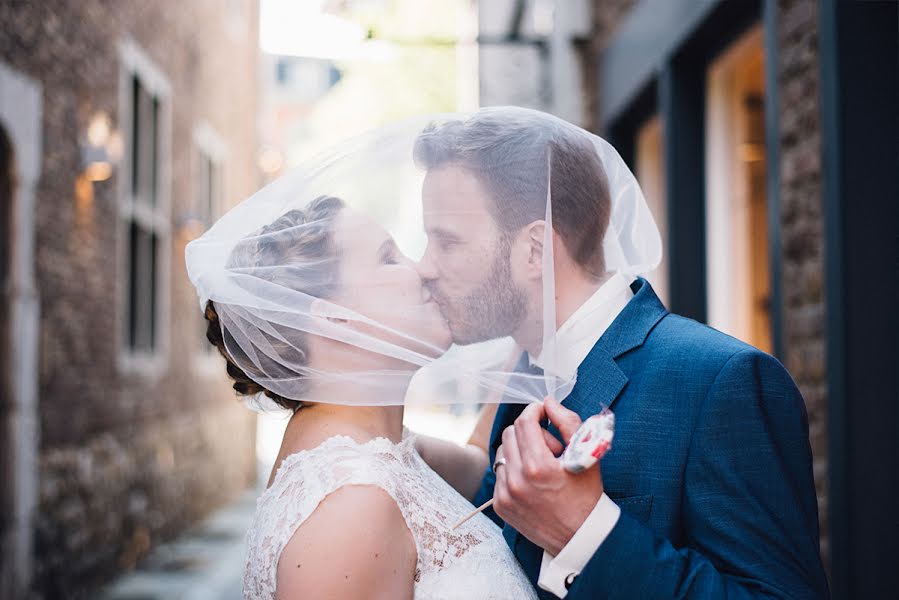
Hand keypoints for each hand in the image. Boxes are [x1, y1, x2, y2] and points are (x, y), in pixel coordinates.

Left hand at [493, 397, 603, 555]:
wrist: (579, 537)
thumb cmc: (587, 494)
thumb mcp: (586, 455)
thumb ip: (568, 422)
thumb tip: (548, 402)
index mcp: (538, 467)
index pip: (525, 422)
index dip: (535, 411)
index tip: (544, 413)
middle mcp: (517, 481)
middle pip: (510, 433)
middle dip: (529, 432)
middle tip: (550, 446)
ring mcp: (505, 494)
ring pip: (502, 452)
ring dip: (520, 451)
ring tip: (541, 466)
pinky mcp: (500, 505)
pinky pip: (500, 473)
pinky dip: (514, 470)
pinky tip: (533, 481)